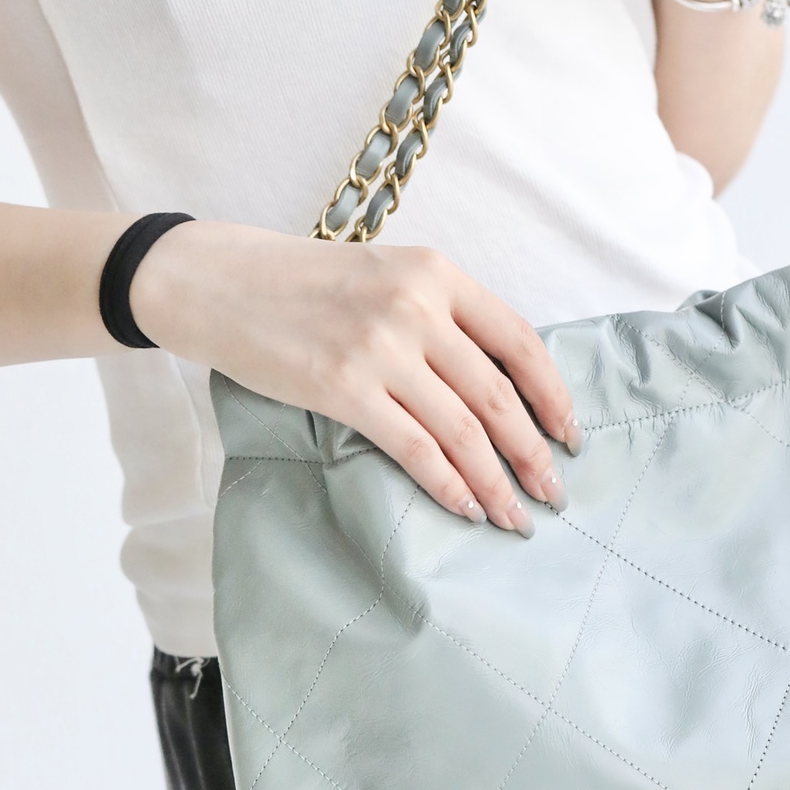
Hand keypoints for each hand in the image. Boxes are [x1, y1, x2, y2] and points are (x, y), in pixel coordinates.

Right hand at [130, 222, 577, 536]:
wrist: (220, 283)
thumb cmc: (306, 285)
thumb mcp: (387, 275)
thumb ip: (442, 315)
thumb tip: (501, 385)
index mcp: (437, 273)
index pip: (520, 341)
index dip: (552, 396)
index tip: (570, 434)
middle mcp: (416, 307)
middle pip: (498, 395)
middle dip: (533, 454)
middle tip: (553, 494)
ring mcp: (379, 348)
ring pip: (463, 430)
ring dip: (496, 482)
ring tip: (514, 516)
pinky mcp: (342, 388)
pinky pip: (414, 448)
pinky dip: (448, 485)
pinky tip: (466, 507)